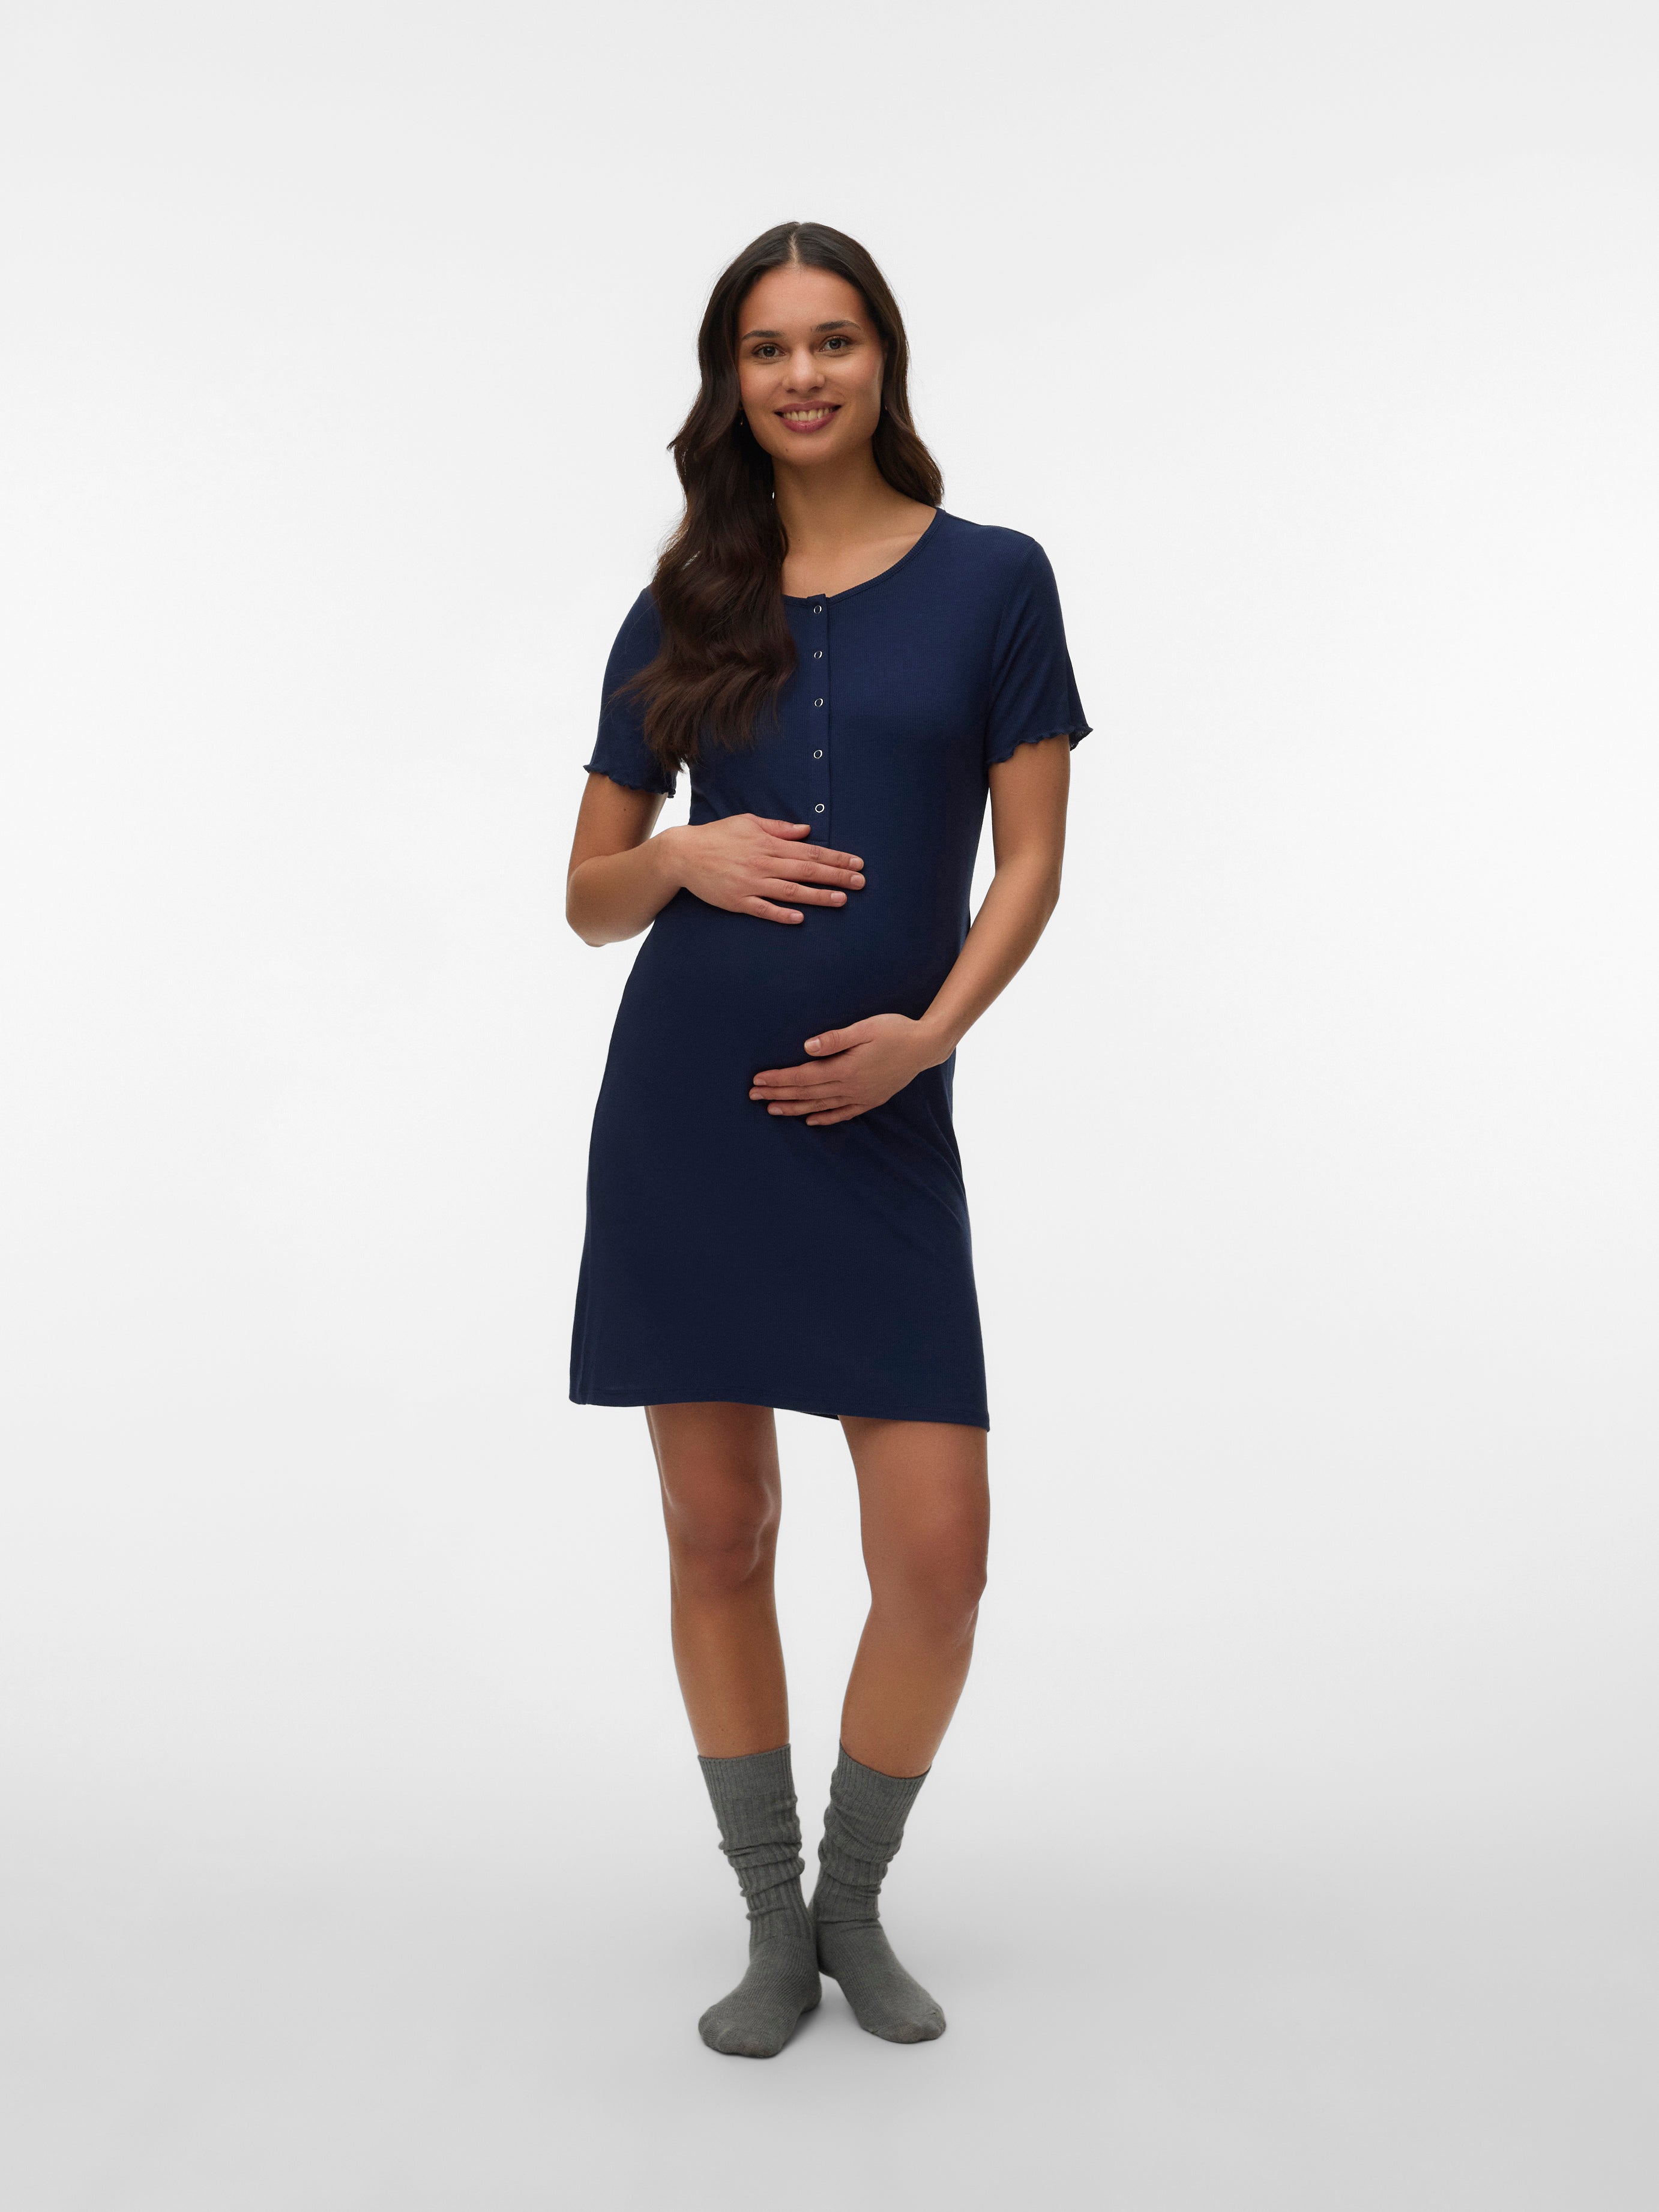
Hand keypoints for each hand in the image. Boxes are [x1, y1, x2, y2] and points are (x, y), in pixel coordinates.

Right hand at [666, 815, 864, 923]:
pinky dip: (782, 914)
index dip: (835, 858)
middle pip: (807, 870)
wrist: (683, 854)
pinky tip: (800, 919)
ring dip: (818, 896)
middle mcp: (764, 864)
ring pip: (791, 891)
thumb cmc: (718, 836)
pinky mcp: (738, 901)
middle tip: (860, 882)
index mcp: (769, 844)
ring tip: (841, 900)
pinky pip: (764, 909)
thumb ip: (778, 828)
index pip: (810, 851)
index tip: (856, 863)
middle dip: (836, 876)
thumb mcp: (749, 823)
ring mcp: (751, 884)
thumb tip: (806, 830)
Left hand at [749, 1013, 941, 1126]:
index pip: (803, 1076)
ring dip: (794, 1108)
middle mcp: (850, 1087)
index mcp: (846, 1068)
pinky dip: (824, 1118)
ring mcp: (861, 1096)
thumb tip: (807, 1047)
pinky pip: (842, 1113)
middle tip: (753, 1096)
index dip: (779, 1079)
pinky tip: (810, 1120)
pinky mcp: (871, 1099)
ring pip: (820, 1106)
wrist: (926, 1046)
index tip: (757, 1080)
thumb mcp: (865, 1028)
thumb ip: (835, 1039)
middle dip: (778, 1094)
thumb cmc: (895, 1030)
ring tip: (772, 1109)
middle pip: (806, 1093)